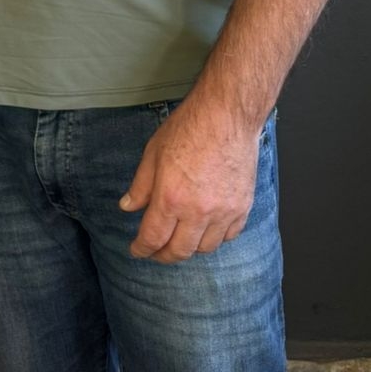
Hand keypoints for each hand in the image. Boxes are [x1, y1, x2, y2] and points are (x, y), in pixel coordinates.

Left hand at [119, 103, 259, 262]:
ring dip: (190, 248)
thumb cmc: (189, 128)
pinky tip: (206, 229)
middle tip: (155, 252)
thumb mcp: (153, 153)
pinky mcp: (243, 207)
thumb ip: (140, 186)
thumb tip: (128, 207)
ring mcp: (224, 211)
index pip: (153, 238)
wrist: (227, 115)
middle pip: (179, 251)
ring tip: (180, 239)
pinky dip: (215, 237)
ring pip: (205, 248)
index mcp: (171, 198)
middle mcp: (198, 211)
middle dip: (163, 256)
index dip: (142, 249)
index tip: (137, 251)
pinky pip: (229, 236)